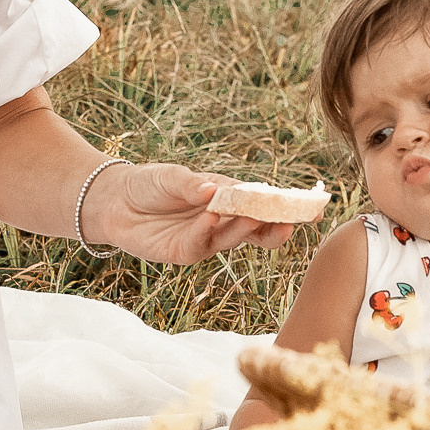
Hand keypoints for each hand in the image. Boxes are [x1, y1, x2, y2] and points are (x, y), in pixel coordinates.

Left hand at [87, 162, 294, 263]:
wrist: (115, 202)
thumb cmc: (150, 185)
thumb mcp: (173, 177)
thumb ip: (194, 184)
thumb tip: (213, 190)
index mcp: (229, 199)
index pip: (264, 205)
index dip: (289, 207)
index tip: (314, 208)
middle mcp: (223, 222)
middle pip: (258, 231)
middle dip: (276, 228)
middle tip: (291, 223)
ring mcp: (207, 239)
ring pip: (234, 238)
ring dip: (246, 228)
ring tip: (255, 217)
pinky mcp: (186, 252)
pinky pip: (201, 242)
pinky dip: (208, 229)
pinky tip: (213, 216)